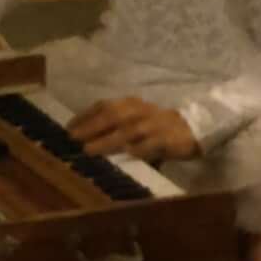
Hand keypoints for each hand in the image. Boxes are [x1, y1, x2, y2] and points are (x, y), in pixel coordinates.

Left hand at [65, 96, 201, 162]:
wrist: (193, 127)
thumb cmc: (157, 126)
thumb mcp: (135, 119)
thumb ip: (114, 124)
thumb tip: (84, 136)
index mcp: (131, 104)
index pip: (104, 106)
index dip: (85, 116)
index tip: (68, 128)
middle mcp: (140, 111)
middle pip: (112, 116)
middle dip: (91, 127)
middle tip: (73, 139)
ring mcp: (153, 125)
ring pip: (127, 131)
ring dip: (106, 140)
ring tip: (89, 150)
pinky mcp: (166, 139)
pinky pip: (149, 145)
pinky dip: (136, 150)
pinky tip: (124, 156)